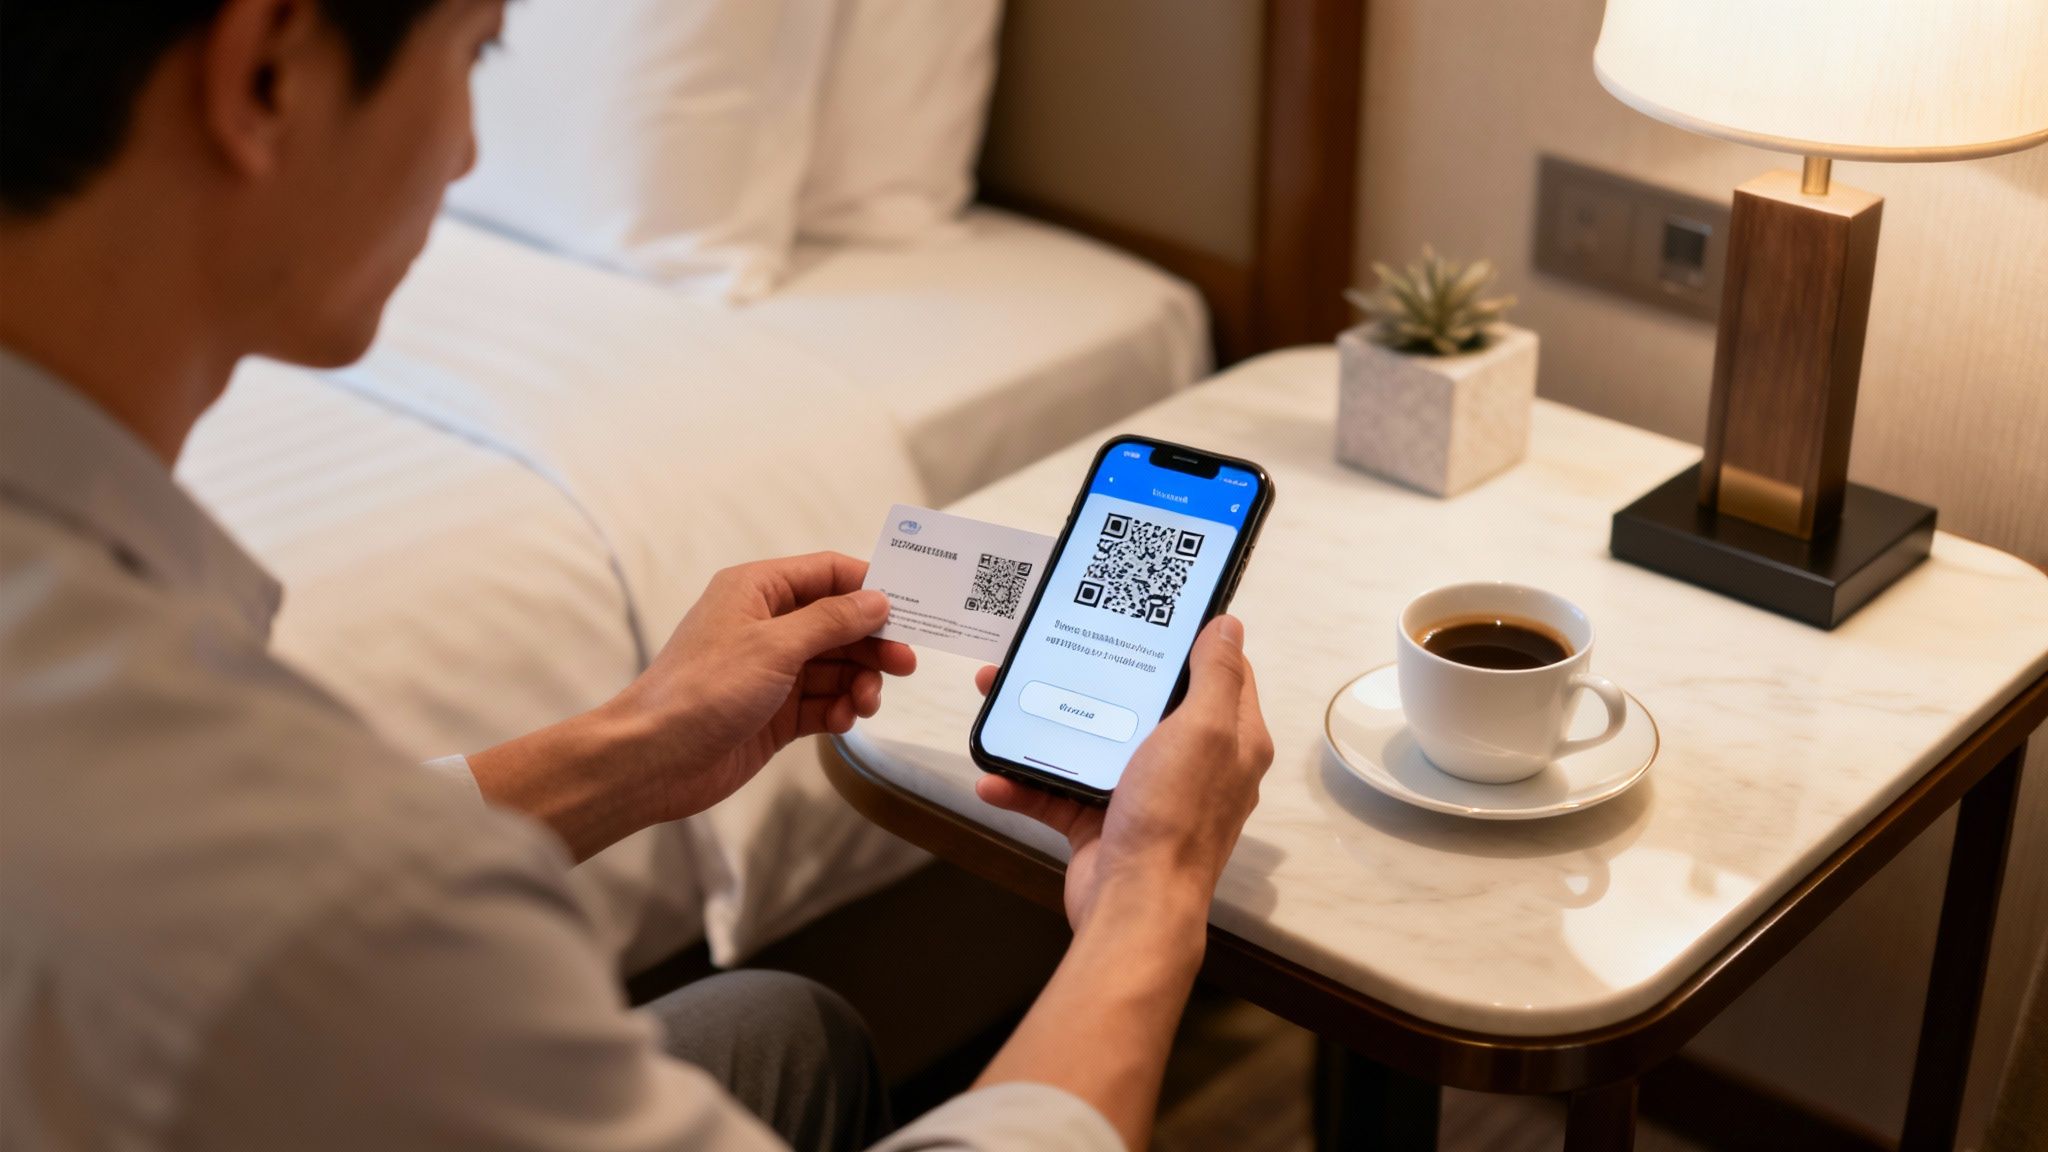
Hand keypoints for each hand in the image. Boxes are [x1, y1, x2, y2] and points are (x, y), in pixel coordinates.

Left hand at [605, 552, 914, 822]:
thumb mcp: (773, 646)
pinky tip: (843, 720)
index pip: (826, 573)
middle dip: (872, 642)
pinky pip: (822, 702)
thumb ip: (831, 621)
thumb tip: (876, 600)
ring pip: (835, 666)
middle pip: (838, 622)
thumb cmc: (700, 691)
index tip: (909, 606)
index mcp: (756, 591)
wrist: (654, 760)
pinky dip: (839, 709)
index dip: (869, 586)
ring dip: (859, 682)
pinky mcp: (774, 713)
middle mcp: (765, 625)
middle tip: (905, 663)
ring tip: (867, 702)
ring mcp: (770, 671)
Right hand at [972, 615, 1272, 931]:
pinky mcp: (1101, 823)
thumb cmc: (1176, 820)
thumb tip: (1229, 626)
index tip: (1149, 613)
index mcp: (1229, 740)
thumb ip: (1215, 676)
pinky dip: (1023, 784)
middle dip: (1094, 676)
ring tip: (1001, 699)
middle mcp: (1190, 764)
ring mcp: (1144, 794)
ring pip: (1089, 743)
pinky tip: (993, 774)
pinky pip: (1057, 793)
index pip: (1217, 674)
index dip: (1189, 640)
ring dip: (1043, 725)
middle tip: (1054, 647)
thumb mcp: (1204, 731)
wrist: (1134, 908)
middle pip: (1141, 703)